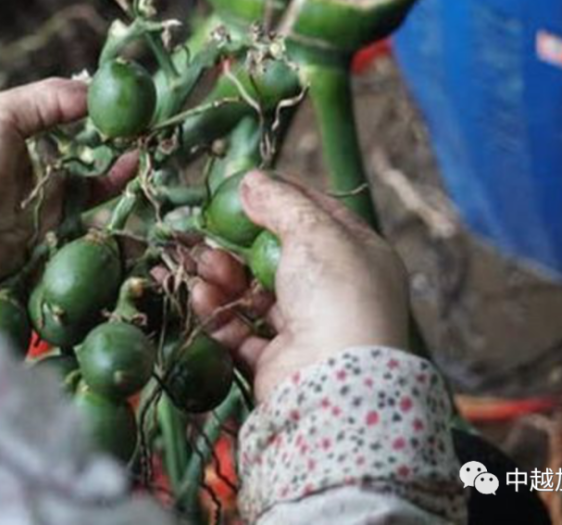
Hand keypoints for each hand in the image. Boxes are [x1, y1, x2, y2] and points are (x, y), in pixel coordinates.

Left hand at [0, 78, 133, 306]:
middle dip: (119, 151)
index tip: (135, 107)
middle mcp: (28, 180)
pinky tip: (132, 200)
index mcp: (13, 143)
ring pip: (90, 200)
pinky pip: (85, 237)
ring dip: (120, 183)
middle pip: (85, 164)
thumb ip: (48, 99)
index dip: (101, 119)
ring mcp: (38, 219)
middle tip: (153, 136)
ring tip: (148, 162)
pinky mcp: (47, 254)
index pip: (67, 127)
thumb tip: (96, 88)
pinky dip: (112, 224)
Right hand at [189, 170, 410, 402]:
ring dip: (224, 275)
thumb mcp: (313, 231)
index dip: (281, 197)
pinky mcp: (277, 360)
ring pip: (255, 292)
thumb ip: (280, 202)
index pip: (318, 215)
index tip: (245, 186)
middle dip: (238, 242)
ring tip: (202, 264)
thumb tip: (251, 180)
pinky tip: (201, 295)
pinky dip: (219, 311)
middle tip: (208, 230)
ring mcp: (307, 328)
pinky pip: (241, 329)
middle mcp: (336, 292)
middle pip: (277, 256)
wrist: (332, 381)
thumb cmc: (336, 296)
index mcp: (360, 256)